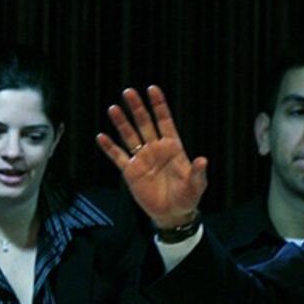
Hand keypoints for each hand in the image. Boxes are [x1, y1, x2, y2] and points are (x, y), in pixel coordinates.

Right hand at [96, 86, 208, 228]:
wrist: (172, 214)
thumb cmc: (187, 197)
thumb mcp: (196, 184)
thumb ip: (197, 172)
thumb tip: (202, 160)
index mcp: (173, 147)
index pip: (165, 121)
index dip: (159, 105)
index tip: (152, 89)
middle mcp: (156, 149)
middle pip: (145, 123)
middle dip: (137, 108)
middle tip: (128, 92)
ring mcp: (142, 159)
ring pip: (129, 136)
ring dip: (121, 123)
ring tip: (113, 108)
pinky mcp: (131, 172)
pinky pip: (118, 156)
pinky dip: (109, 147)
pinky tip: (101, 137)